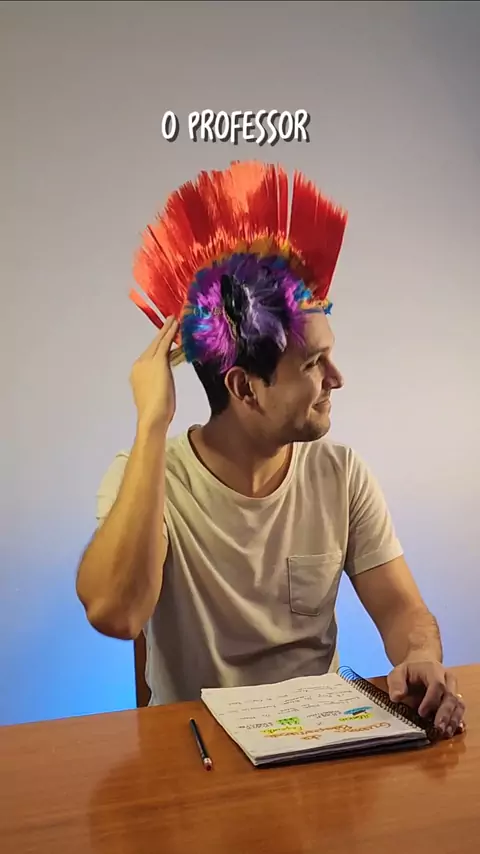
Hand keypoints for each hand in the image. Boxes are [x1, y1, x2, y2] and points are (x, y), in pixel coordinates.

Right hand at [130, 316, 178, 430]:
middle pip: (153, 345)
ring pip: (159, 342)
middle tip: (170, 320)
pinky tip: (176, 324)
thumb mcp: (157, 394)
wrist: (152, 417)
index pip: (150, 354)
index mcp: (137, 372)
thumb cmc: (157, 413)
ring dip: (167, 329)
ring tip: (175, 320)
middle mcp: (139, 364)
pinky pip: (165, 343)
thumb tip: (164, 381)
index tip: (165, 336)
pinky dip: (170, 332)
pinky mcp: (158, 362)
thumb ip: (159, 383)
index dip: (158, 344)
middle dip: (162, 333)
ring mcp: (147, 362)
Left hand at [387, 659, 465, 738]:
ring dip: (453, 719)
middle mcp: (447, 679)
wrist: (421, 665)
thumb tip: (396, 697)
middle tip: (438, 728)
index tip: (421, 713)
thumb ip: (396, 683)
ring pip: (458, 704)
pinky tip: (454, 730)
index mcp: (433, 670)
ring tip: (445, 733)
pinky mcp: (455, 699)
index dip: (431, 700)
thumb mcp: (398, 672)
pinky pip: (460, 710)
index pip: (437, 684)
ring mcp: (453, 689)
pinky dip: (458, 720)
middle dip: (445, 714)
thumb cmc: (409, 672)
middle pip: (450, 696)